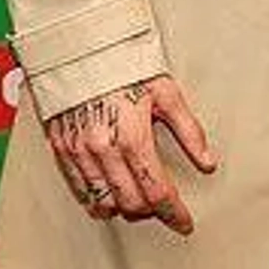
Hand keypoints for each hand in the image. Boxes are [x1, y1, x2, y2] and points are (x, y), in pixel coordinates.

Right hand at [44, 73, 216, 235]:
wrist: (80, 45)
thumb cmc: (124, 64)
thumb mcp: (166, 92)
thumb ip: (188, 131)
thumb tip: (207, 162)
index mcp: (131, 136)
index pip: (157, 191)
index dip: (174, 212)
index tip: (184, 222)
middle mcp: (102, 149)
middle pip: (130, 202)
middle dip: (151, 212)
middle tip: (164, 209)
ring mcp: (78, 150)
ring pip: (102, 201)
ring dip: (123, 208)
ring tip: (138, 202)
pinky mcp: (60, 146)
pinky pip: (79, 188)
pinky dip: (96, 198)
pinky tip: (110, 195)